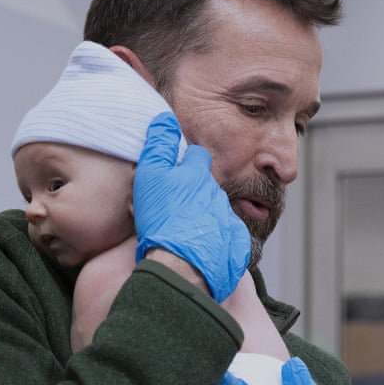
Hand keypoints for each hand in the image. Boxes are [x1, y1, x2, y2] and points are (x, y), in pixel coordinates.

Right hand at [132, 112, 250, 302]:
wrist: (181, 266)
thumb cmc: (162, 220)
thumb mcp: (150, 176)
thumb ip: (158, 145)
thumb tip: (164, 119)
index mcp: (198, 176)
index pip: (198, 156)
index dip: (186, 162)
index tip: (175, 174)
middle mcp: (217, 195)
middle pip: (205, 187)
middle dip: (193, 194)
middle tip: (173, 210)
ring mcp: (227, 220)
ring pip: (214, 212)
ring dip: (201, 218)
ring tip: (181, 233)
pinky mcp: (233, 244)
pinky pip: (226, 237)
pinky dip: (215, 241)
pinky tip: (199, 249)